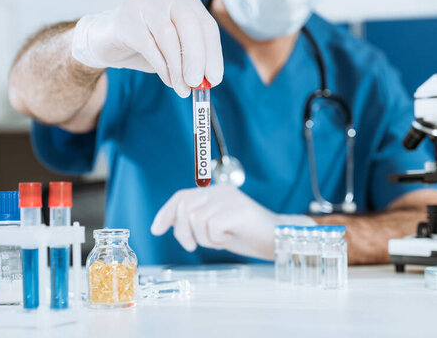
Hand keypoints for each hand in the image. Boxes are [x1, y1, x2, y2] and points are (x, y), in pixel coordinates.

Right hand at [71, 0, 222, 96]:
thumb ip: (192, 59)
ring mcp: (143, 4)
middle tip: (197, 83)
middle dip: (197, 58)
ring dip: (178, 68)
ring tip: (181, 88)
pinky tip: (168, 81)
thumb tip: (208, 80)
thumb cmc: (148, 44)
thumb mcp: (176, 49)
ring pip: (169, 36)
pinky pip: (148, 46)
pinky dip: (162, 67)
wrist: (106, 40)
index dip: (213, 54)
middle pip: (190, 25)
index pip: (207, 25)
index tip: (215, 79)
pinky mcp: (125, 20)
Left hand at [150, 185, 314, 259]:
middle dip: (182, 231)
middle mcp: (221, 192)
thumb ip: (198, 221)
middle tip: (193, 246)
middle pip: (184, 207)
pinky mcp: (238, 211)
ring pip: (196, 219)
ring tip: (220, 240)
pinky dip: (216, 240)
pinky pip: (211, 227)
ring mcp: (230, 200)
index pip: (182, 197)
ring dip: (203, 238)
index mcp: (216, 192)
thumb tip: (172, 225)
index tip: (156, 230)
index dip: (166, 213)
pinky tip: (229, 239)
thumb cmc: (248, 235)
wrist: (279, 239)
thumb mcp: (217, 227)